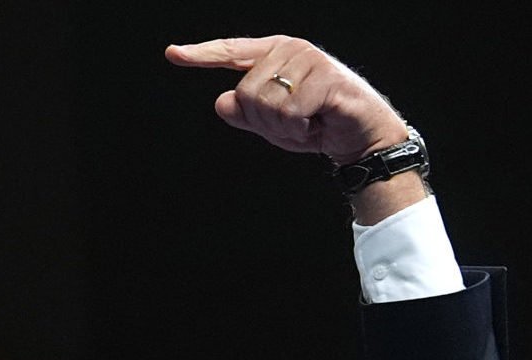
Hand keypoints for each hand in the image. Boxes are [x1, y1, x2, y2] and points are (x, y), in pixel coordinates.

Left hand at [166, 36, 407, 162]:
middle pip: (244, 92)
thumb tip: (222, 101)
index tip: (173, 53)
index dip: (202, 54)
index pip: (231, 52)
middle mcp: (291, 50)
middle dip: (263, 120)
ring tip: (306, 123)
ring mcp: (310, 60)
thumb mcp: (271, 123)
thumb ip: (244, 113)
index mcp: (274, 54)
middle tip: (292, 123)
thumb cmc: (315, 125)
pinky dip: (299, 128)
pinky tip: (317, 123)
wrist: (358, 138)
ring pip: (265, 103)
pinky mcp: (328, 77)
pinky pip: (289, 111)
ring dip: (282, 127)